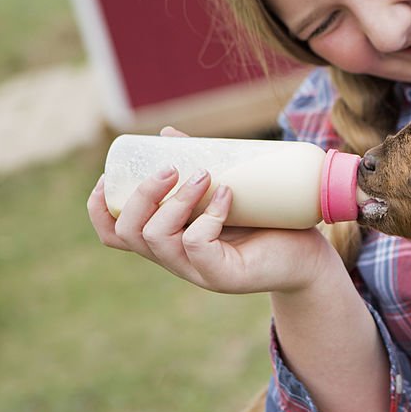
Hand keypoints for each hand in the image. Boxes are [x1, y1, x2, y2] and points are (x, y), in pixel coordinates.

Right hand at [87, 126, 341, 293]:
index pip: (114, 234)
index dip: (99, 208)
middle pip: (128, 233)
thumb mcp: (228, 189)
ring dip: (175, 201)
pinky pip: (196, 245)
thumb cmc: (269, 221)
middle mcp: (176, 258)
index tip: (107, 177)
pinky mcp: (221, 277)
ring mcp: (197, 271)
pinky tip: (229, 196)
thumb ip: (199, 165)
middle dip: (141, 194)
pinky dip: (207, 216)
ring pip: (156, 238)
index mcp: (170, 238)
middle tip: (172, 168)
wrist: (311, 253)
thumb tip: (167, 134)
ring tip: (203, 176)